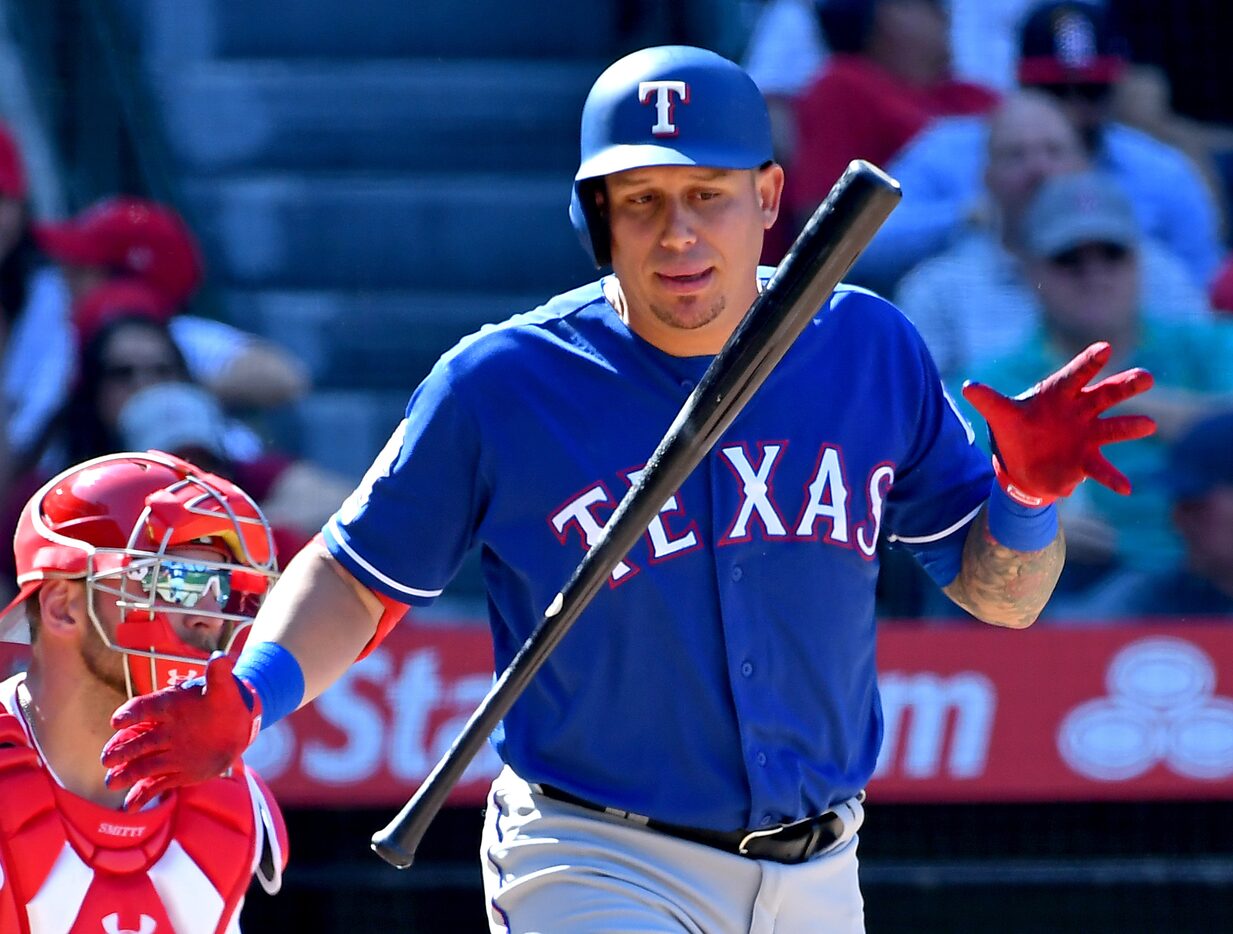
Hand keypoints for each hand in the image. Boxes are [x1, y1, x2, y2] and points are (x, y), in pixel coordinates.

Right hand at [101, 652, 261, 809]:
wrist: (235, 724)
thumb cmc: (224, 701)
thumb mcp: (224, 687)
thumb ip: (219, 674)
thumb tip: (222, 657)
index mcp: (169, 706)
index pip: (145, 708)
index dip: (131, 714)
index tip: (117, 722)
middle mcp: (162, 731)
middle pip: (137, 740)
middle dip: (121, 749)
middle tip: (107, 758)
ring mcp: (167, 753)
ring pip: (141, 765)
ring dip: (126, 773)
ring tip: (111, 782)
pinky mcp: (175, 772)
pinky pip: (154, 785)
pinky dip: (142, 795)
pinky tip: (129, 807)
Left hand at [961, 342, 1155, 506]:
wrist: (1020, 463)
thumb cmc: (1016, 429)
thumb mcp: (1000, 415)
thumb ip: (989, 401)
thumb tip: (968, 388)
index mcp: (1060, 394)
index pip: (1076, 375)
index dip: (1089, 362)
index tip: (1106, 348)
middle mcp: (1080, 411)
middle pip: (1105, 394)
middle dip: (1125, 385)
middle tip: (1145, 376)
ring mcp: (1087, 435)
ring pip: (1112, 428)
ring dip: (1130, 426)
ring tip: (1148, 425)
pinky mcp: (1086, 461)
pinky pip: (1102, 469)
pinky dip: (1113, 478)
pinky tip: (1126, 488)